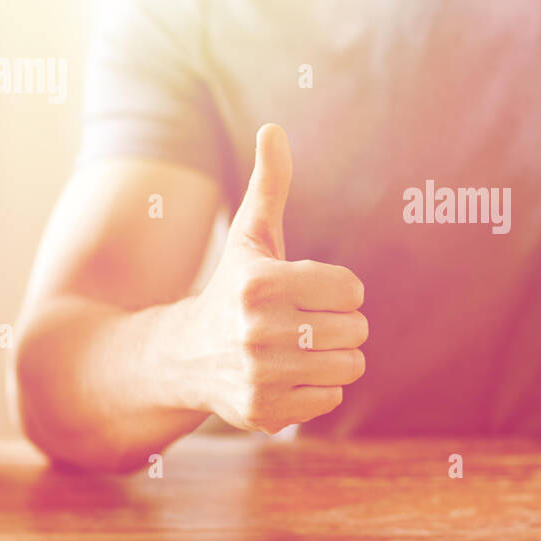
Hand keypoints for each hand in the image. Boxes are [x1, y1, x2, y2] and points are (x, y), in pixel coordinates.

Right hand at [181, 124, 366, 432]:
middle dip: (339, 324)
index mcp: (261, 284)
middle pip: (356, 330)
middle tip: (305, 323)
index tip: (310, 292)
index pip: (351, 290)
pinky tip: (288, 376)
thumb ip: (271, 184)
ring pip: (350, 366)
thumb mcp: (252, 235)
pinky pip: (332, 399)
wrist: (184, 356)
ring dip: (334, 357)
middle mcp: (257, 331)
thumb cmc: (234, 288)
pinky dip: (318, 389)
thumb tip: (273, 129)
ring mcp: (261, 375)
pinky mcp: (265, 412)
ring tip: (301, 349)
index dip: (339, 290)